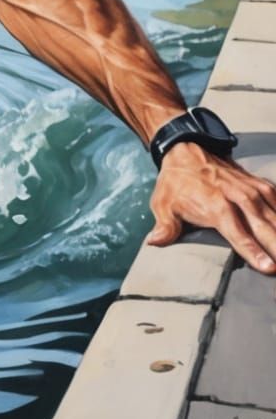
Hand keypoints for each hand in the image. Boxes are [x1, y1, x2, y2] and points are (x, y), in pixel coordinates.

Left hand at [147, 145, 275, 273]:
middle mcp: (239, 198)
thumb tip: (154, 242)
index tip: (270, 268)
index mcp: (216, 206)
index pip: (238, 234)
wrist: (186, 150)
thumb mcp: (163, 203)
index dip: (254, 252)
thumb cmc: (176, 183)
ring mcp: (253, 191)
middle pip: (265, 228)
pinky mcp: (261, 186)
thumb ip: (165, 226)